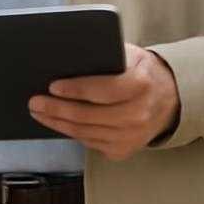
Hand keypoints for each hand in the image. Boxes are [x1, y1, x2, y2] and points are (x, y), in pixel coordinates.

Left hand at [27, 44, 179, 160]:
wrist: (168, 98)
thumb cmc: (139, 70)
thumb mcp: (128, 53)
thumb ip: (103, 54)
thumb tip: (65, 55)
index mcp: (140, 84)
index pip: (103, 90)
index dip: (76, 89)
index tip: (52, 86)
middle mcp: (138, 114)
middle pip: (88, 115)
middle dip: (56, 109)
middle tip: (35, 102)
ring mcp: (132, 136)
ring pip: (86, 132)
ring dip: (58, 123)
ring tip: (39, 112)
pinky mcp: (124, 150)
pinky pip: (90, 143)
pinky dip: (71, 132)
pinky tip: (57, 123)